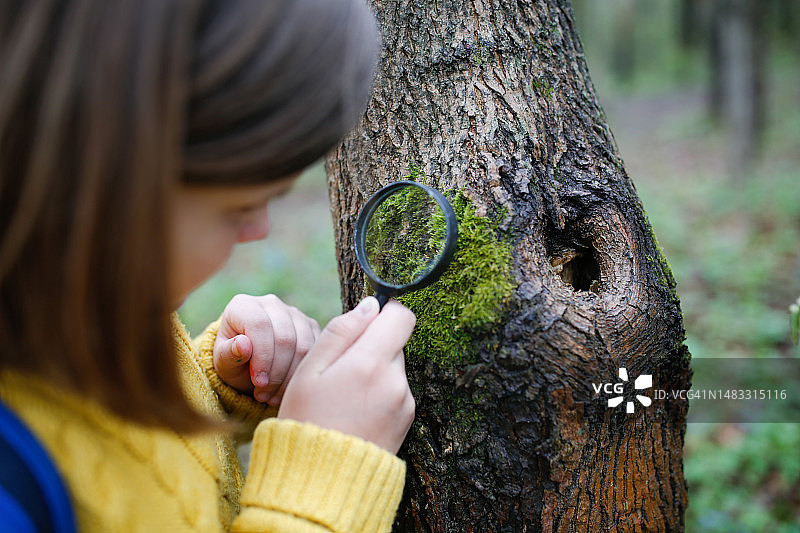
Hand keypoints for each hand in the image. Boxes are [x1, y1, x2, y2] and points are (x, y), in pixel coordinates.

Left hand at [213, 294, 320, 405]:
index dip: (262, 357)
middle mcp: (271, 304)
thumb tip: (243, 345)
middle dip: (276, 372)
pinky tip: (286, 390)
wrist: (247, 364)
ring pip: (303, 345)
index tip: (258, 383)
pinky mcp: (311, 327)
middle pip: (285, 337)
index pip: (260, 325)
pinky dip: (303, 374)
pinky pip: (316, 352)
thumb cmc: (232, 361)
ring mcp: (294, 314)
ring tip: (273, 397)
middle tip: (264, 396)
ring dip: (290, 377)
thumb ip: (228, 354)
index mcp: (244, 306)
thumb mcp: (223, 362)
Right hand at [278, 297, 415, 453]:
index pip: (401, 316)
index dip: (384, 312)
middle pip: (395, 343)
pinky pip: (396, 392)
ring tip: (344, 397)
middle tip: (339, 371)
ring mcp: (405, 402)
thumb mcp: (310, 371)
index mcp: (371, 363)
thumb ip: (341, 332)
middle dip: (371, 347)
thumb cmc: (307, 421)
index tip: (364, 322)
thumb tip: (370, 306)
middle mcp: (395, 381)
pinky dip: (379, 394)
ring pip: (394, 368)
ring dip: (375, 372)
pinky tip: (355, 412)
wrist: (322, 481)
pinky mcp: (407, 420)